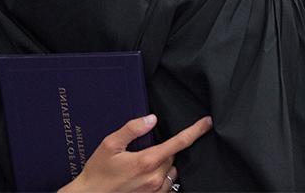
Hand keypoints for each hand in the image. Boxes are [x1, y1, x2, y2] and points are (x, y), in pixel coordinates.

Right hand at [59, 114, 211, 192]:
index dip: (195, 131)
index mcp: (146, 161)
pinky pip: (167, 184)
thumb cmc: (98, 172)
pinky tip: (145, 175)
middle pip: (173, 155)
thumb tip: (151, 119)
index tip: (206, 123)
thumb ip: (132, 129)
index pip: (178, 143)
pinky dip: (162, 176)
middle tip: (144, 148)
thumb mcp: (110, 144)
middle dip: (164, 148)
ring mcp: (155, 191)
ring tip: (142, 164)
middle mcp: (155, 177)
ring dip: (164, 163)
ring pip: (172, 170)